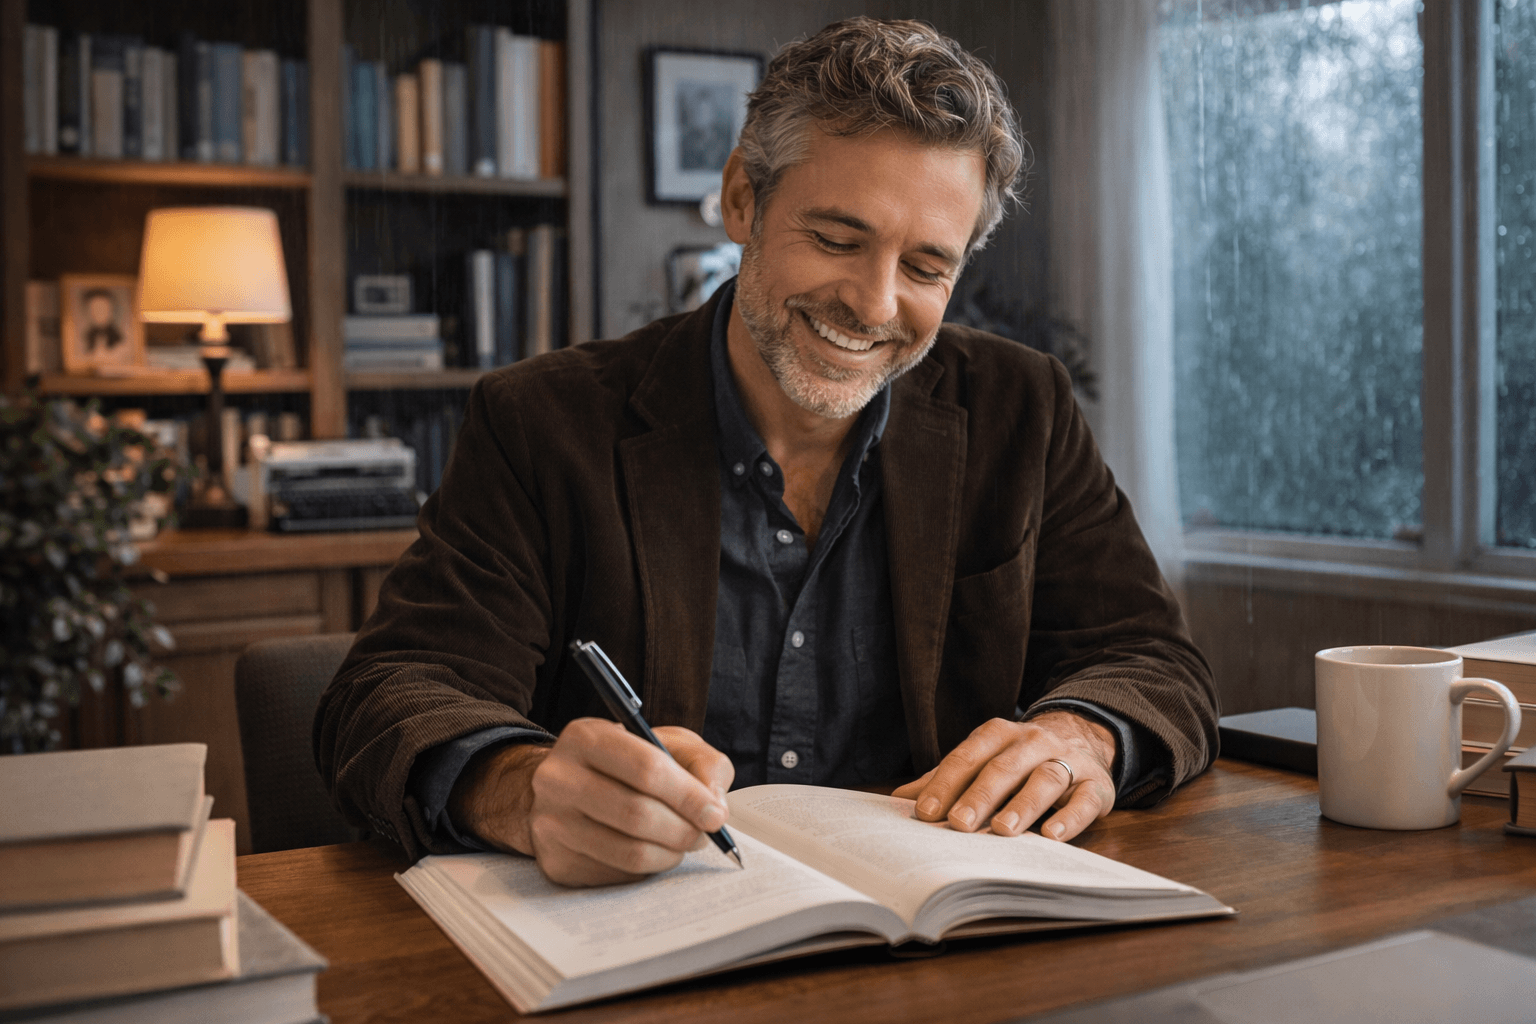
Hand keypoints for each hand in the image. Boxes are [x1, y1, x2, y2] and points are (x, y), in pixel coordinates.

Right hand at [448, 719, 734, 886]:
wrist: (569, 788)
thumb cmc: (628, 763)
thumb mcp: (669, 744)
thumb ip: (704, 764)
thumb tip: (715, 807)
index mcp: (586, 737)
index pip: (647, 769)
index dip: (689, 796)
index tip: (715, 815)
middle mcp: (558, 779)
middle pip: (637, 814)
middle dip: (683, 830)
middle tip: (703, 835)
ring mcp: (550, 824)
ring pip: (628, 853)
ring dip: (669, 854)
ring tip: (681, 843)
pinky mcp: (555, 862)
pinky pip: (616, 876)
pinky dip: (646, 869)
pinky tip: (650, 851)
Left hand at [891, 711, 1115, 841]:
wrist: (1083, 739)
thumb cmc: (1019, 759)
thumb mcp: (984, 760)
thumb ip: (947, 778)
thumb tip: (899, 800)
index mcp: (999, 734)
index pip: (968, 756)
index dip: (946, 783)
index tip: (926, 812)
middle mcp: (1033, 742)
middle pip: (1004, 767)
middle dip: (980, 796)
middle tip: (959, 824)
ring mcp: (1067, 761)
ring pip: (1045, 779)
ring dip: (1023, 804)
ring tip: (1004, 829)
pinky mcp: (1096, 785)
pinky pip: (1083, 800)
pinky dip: (1068, 817)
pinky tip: (1051, 836)